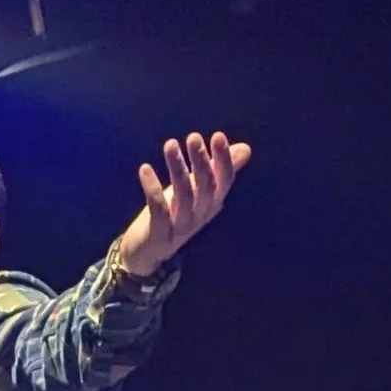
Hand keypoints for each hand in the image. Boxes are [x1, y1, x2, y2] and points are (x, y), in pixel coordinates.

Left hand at [117, 131, 251, 278]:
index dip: (224, 160)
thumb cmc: (172, 214)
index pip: (225, 181)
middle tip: (194, 137)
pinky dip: (152, 189)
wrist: (147, 254)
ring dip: (178, 169)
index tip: (218, 136)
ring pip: (184, 197)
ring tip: (170, 145)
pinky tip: (145, 169)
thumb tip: (246, 149)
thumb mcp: (196, 190)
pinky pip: (158, 211)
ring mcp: (180, 228)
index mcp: (211, 203)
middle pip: (206, 189)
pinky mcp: (159, 235)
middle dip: (201, 162)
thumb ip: (218, 169)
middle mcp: (199, 216)